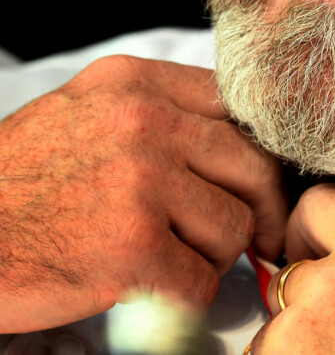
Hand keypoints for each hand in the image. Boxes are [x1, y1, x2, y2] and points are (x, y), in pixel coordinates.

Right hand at [0, 56, 286, 332]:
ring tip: (178, 257)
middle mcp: (144, 122)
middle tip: (261, 235)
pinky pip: (202, 279)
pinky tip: (156, 285)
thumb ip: (163, 112)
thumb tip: (234, 139)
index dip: (260, 149)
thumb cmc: (27, 177)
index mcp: (135, 84)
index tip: (262, 181)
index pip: (236, 106)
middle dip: (264, 207)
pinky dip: (188, 293)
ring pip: (233, 224)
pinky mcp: (132, 247)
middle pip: (251, 164)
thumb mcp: (90, 111)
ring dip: (215, 253)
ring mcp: (141, 183)